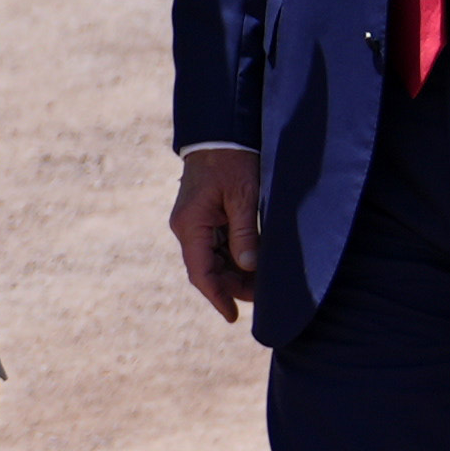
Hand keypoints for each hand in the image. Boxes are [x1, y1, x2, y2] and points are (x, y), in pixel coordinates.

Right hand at [168, 145, 259, 323]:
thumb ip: (245, 233)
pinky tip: (252, 263)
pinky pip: (215, 246)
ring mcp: (193, 223)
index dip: (217, 297)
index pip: (201, 273)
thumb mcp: (243, 196)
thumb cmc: (232, 161)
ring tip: (262, 283)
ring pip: (212, 260)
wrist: (219, 134)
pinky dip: (233, 258)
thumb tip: (248, 266)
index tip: (232, 317)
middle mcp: (187, 228)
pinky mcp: (202, 217)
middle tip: (262, 297)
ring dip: (234, 273)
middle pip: (207, 269)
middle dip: (232, 286)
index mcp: (191, 225)